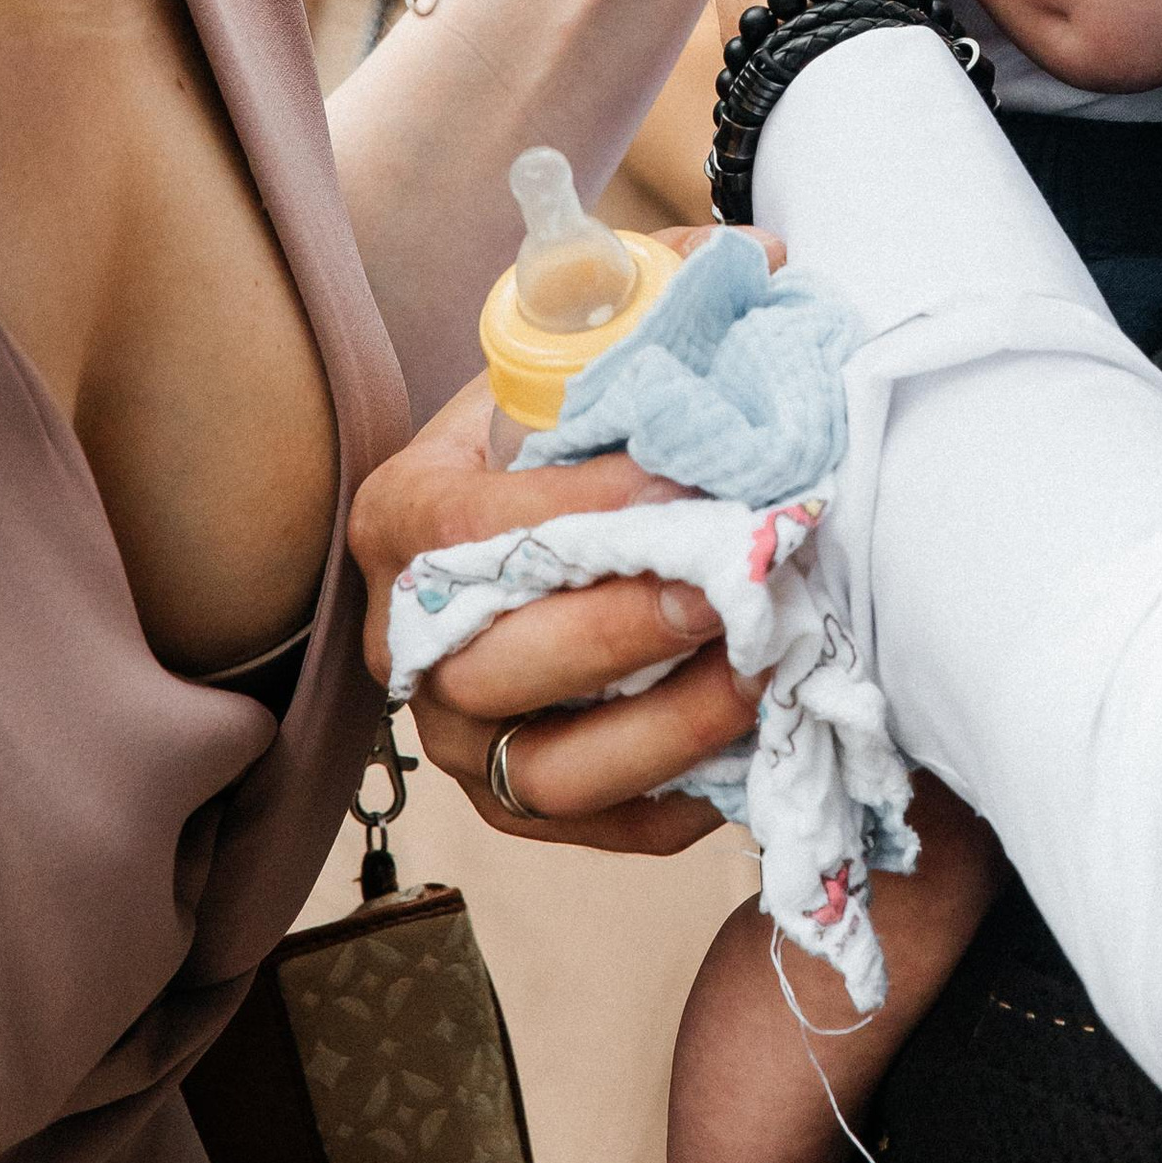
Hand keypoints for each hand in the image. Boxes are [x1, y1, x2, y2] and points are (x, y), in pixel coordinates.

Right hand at [348, 371, 763, 853]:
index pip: (473, 528)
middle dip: (627, 631)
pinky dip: (675, 801)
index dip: (582, 511)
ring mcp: (453, 737)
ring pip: (546, 770)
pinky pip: (595, 829)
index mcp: (401, 521)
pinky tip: (748, 750)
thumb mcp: (555, 384)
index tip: (685, 486)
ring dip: (666, 729)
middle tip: (731, 591)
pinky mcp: (508, 802)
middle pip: (502, 664)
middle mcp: (406, 646)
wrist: (515, 527)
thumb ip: (618, 368)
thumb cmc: (545, 443)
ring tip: (760, 671)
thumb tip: (739, 333)